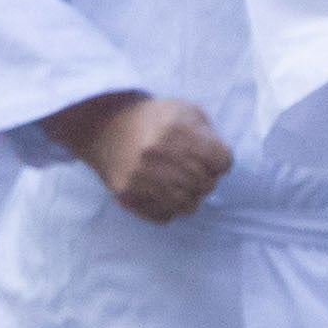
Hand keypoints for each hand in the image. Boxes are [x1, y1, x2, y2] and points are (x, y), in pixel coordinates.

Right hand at [59, 91, 228, 222]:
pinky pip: (163, 216)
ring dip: (190, 197)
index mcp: (177, 131)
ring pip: (187, 206)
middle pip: (206, 185)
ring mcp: (141, 177)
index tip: (211, 158)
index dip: (220, 160)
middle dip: (207, 180)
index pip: (221, 161)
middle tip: (196, 172)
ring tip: (182, 184)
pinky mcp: (127, 194)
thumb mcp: (186, 111)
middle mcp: (158, 155)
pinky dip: (169, 208)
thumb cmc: (154, 118)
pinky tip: (164, 193)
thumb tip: (220, 166)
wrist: (106, 125)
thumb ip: (209, 135)